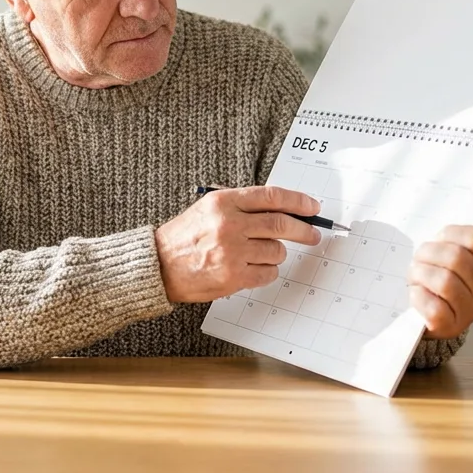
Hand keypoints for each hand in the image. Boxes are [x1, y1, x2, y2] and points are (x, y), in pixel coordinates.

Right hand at [155, 186, 321, 303]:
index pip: (272, 196)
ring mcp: (232, 251)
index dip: (298, 201)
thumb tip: (282, 210)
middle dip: (304, 230)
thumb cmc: (184, 238)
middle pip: (281, 224)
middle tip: (313, 234)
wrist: (159, 266)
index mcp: (223, 201)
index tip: (312, 207)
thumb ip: (242, 206)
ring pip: (277, 251)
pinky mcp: (234, 276)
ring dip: (276, 253)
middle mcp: (229, 224)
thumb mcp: (208, 209)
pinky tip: (252, 268)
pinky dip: (267, 271)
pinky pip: (268, 273)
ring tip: (258, 254)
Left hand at [411, 176, 472, 338]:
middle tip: (419, 259)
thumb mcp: (458, 243)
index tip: (437, 237)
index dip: (449, 233)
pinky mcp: (450, 327)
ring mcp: (472, 310)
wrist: (425, 312)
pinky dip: (417, 298)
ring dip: (419, 274)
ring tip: (415, 276)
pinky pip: (432, 306)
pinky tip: (415, 296)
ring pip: (442, 280)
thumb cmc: (441, 271)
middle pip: (456, 257)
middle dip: (428, 254)